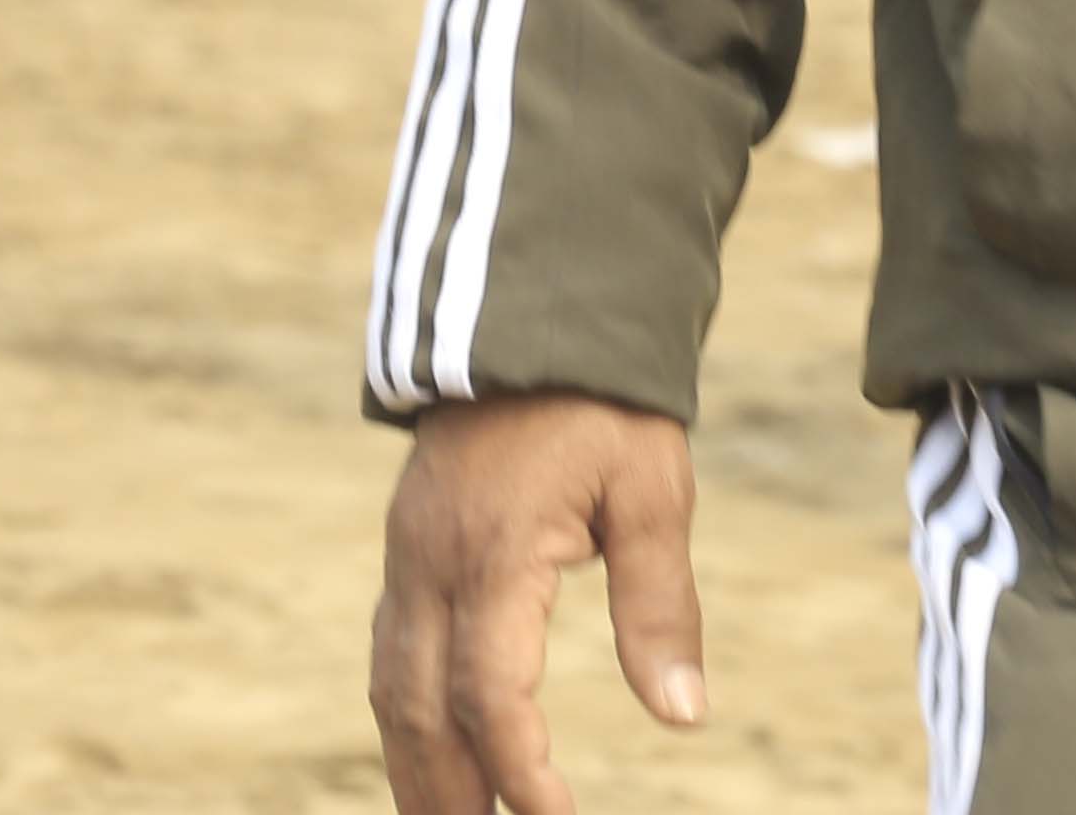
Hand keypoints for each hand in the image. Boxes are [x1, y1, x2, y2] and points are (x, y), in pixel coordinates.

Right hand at [370, 390, 708, 814]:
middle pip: (422, 711)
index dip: (522, 772)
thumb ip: (661, 605)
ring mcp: (408, 556)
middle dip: (448, 796)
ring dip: (416, 769)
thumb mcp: (652, 490)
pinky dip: (404, 717)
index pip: (491, 693)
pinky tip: (429, 755)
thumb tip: (685, 716)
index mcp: (496, 553)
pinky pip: (390, 653)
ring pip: (392, 689)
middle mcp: (433, 564)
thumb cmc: (604, 403)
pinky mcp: (406, 547)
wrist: (535, 310)